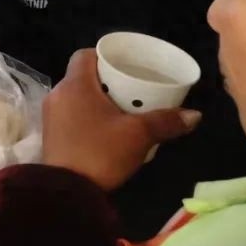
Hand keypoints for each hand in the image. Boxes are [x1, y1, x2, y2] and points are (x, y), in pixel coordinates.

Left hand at [42, 50, 200, 190]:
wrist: (67, 190)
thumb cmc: (100, 152)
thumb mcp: (138, 135)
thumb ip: (165, 121)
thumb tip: (195, 115)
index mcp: (74, 84)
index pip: (84, 55)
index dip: (105, 56)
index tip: (126, 66)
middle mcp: (58, 93)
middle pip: (82, 76)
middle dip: (107, 80)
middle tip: (132, 90)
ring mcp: (51, 114)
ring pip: (76, 96)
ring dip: (97, 99)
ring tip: (123, 110)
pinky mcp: (50, 133)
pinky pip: (70, 113)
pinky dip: (87, 114)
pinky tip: (106, 129)